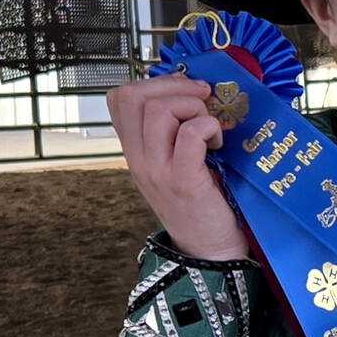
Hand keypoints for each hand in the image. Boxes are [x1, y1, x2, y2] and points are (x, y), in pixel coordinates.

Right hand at [106, 73, 248, 260]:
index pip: (119, 98)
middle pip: (134, 96)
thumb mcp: (175, 163)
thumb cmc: (202, 204)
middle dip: (174, 87)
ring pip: (160, 110)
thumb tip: (192, 88)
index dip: (154, 83)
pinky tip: (218, 144)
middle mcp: (138, 160)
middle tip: (203, 101)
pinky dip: (209, 127)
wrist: (210, 253)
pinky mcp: (184, 181)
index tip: (185, 91)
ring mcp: (157, 171)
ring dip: (194, 108)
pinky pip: (190, 133)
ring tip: (210, 129)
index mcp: (135, 151)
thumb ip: (173, 131)